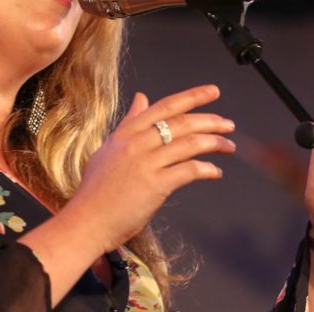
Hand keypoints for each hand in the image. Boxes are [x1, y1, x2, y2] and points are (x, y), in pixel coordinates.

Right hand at [66, 84, 236, 252]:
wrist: (86, 221)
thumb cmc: (95, 190)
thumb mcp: (108, 148)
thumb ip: (128, 123)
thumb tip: (141, 97)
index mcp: (126, 133)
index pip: (164, 106)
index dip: (192, 97)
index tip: (212, 91)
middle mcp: (136, 143)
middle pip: (182, 123)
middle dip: (210, 120)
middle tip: (228, 124)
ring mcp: (146, 163)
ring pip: (189, 143)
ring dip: (214, 143)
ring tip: (228, 146)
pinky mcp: (155, 185)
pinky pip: (189, 170)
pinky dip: (207, 169)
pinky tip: (215, 172)